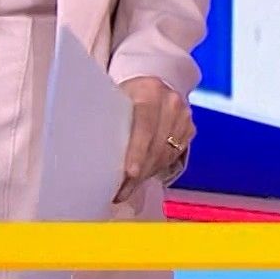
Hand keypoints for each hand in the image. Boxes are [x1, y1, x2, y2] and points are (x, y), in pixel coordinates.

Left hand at [115, 76, 191, 203]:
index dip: (137, 151)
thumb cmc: (125, 94)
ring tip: (127, 188)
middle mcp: (170, 102)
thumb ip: (110, 117)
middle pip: (156, 145)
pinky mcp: (189, 128)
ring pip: (166, 155)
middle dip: (138, 172)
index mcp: (149, 90)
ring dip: (146, 174)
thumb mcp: (116, 98)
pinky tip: (142, 175)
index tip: (129, 173)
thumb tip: (90, 152)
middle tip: (120, 192)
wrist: (150, 86)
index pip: (145, 125)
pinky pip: (173, 156)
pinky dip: (157, 168)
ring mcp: (183, 116)